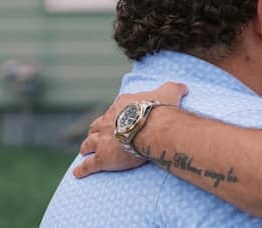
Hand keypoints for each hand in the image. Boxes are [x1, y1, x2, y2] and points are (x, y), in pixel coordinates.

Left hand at [72, 82, 187, 177]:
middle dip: (97, 130)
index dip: (116, 114)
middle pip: (97, 125)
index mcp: (122, 105)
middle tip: (98, 135)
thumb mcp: (170, 92)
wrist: (151, 127)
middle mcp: (108, 120)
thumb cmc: (160, 110)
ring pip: (89, 142)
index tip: (119, 119)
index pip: (115, 109)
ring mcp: (103, 139)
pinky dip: (82, 169)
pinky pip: (89, 165)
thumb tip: (183, 87)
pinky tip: (78, 173)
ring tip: (85, 151)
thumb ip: (175, 88)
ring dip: (87, 146)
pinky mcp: (103, 157)